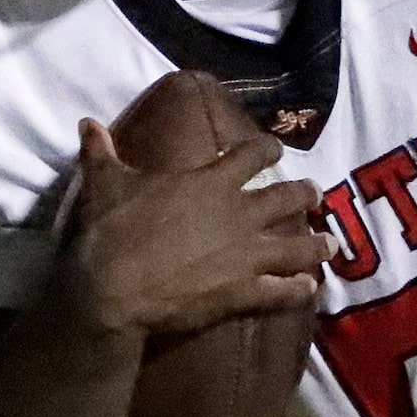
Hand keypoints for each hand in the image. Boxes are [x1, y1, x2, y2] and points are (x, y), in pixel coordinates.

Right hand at [57, 120, 329, 337]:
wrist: (114, 288)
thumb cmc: (112, 230)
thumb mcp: (104, 183)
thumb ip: (102, 152)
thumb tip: (87, 123)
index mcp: (210, 181)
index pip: (252, 155)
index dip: (267, 149)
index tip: (277, 149)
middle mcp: (238, 214)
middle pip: (286, 199)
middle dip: (304, 194)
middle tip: (316, 193)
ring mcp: (246, 256)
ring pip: (296, 247)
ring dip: (316, 245)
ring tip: (330, 245)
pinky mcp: (243, 293)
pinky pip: (281, 292)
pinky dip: (298, 291)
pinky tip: (310, 290)